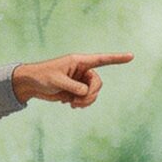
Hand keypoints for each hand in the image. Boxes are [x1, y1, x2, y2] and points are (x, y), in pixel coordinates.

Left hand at [12, 52, 133, 108]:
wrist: (30, 84)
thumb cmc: (42, 76)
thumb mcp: (58, 81)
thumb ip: (74, 87)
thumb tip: (86, 93)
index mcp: (79, 61)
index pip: (102, 59)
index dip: (117, 58)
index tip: (131, 56)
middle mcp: (82, 70)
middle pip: (98, 83)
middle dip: (91, 95)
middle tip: (78, 102)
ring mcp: (80, 81)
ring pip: (93, 93)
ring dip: (85, 101)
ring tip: (73, 105)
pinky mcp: (76, 90)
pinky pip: (86, 99)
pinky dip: (80, 104)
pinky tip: (69, 104)